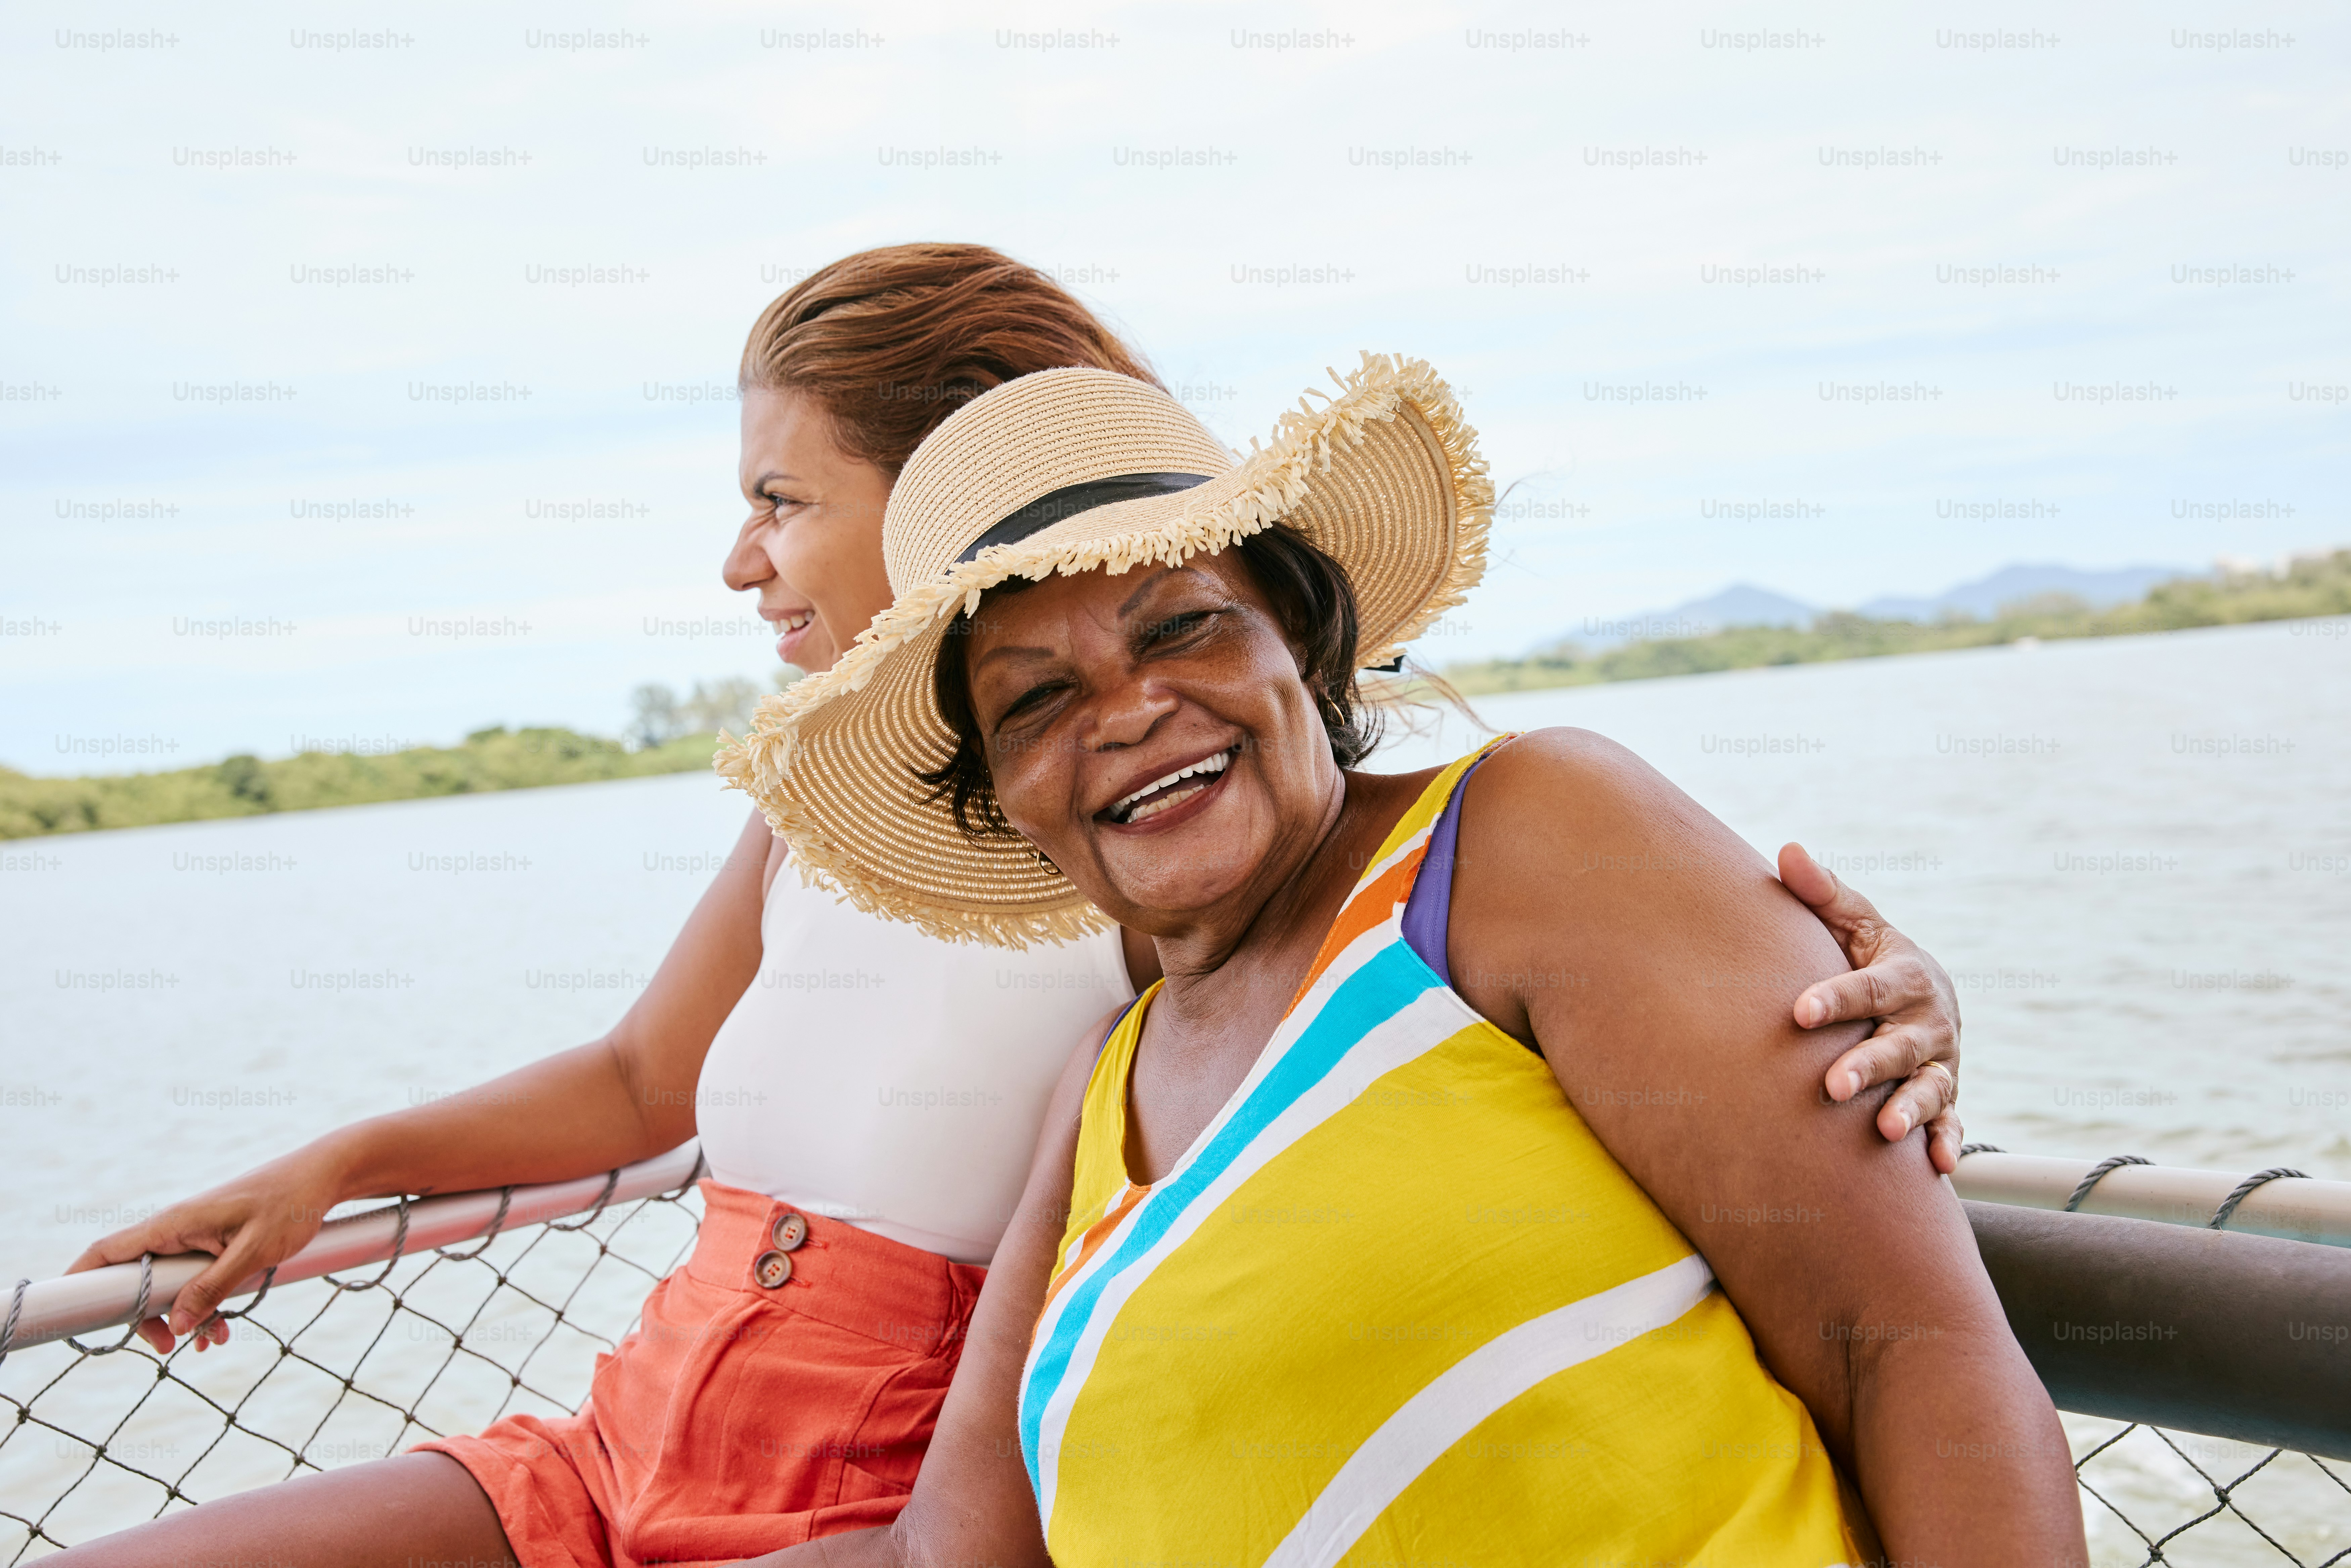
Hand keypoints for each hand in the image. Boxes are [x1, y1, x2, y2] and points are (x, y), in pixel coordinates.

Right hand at [64, 1143, 348, 1354]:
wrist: (325, 1177)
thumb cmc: (291, 1205)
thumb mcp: (254, 1251)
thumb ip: (214, 1287)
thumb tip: (178, 1324)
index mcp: (174, 1223)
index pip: (107, 1250)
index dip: (80, 1279)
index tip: (70, 1314)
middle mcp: (177, 1228)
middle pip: (136, 1279)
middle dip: (147, 1317)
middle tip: (169, 1346)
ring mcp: (196, 1236)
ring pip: (170, 1284)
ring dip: (184, 1316)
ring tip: (215, 1339)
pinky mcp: (216, 1243)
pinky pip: (196, 1279)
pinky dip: (206, 1304)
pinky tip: (224, 1328)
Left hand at [1777, 843, 1963, 1173]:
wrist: (1920, 996)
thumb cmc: (1867, 956)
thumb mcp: (1852, 924)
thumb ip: (1823, 894)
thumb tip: (1787, 850)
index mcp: (1906, 975)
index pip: (1868, 988)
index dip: (1835, 999)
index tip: (1798, 1012)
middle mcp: (1930, 1021)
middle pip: (1898, 1045)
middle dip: (1867, 1064)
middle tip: (1832, 1085)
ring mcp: (1941, 1062)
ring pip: (1929, 1088)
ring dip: (1910, 1110)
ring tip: (1885, 1131)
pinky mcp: (1947, 1098)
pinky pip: (1952, 1123)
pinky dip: (1947, 1144)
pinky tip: (1937, 1168)